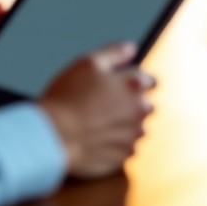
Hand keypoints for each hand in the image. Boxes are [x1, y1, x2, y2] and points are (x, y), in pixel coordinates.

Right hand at [38, 42, 154, 179]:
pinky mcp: (122, 157)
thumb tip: (131, 48)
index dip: (137, 81)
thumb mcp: (88, 62)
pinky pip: (124, 148)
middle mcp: (139, 112)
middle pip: (146, 106)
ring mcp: (132, 137)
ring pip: (136, 128)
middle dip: (132, 103)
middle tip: (106, 103)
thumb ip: (115, 53)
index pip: (151, 81)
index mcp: (134, 85)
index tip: (124, 84)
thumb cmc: (68, 97)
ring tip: (98, 122)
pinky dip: (115, 143)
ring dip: (124, 125)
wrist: (55, 136)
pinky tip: (96, 138)